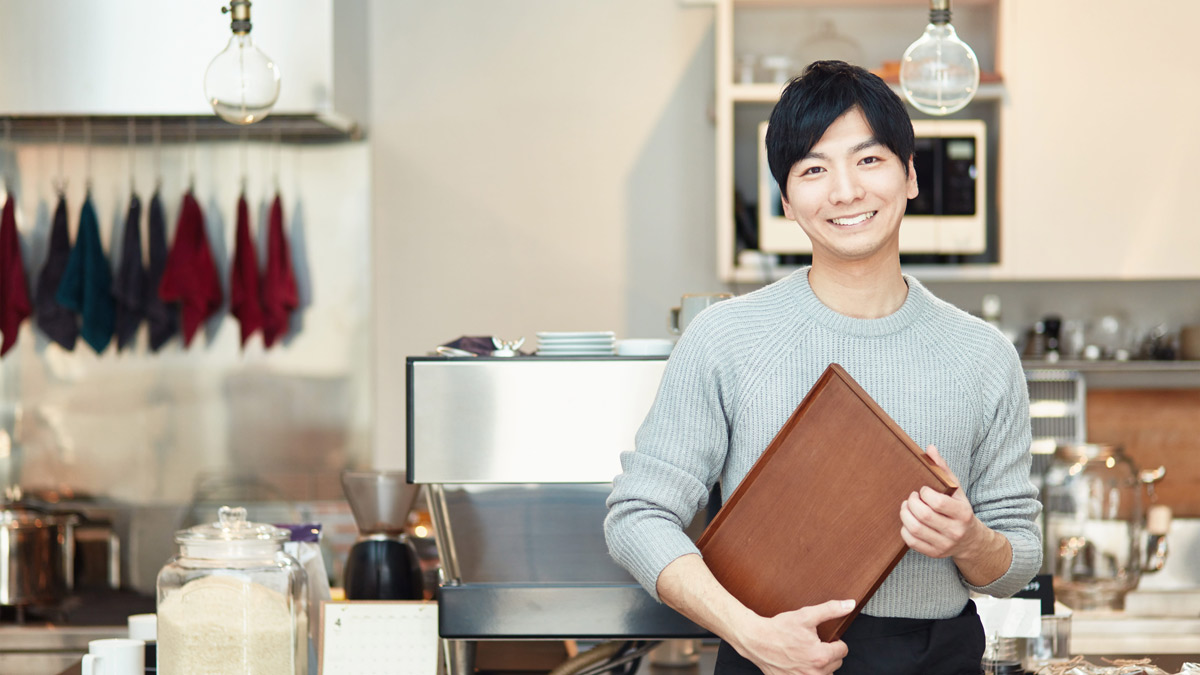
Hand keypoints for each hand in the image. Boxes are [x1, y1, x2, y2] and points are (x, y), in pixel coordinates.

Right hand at [732, 599, 853, 674]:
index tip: (825, 638)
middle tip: (814, 644)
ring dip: (821, 665)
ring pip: (826, 674)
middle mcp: (814, 673)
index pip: (843, 650)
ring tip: (807, 654)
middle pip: (836, 663)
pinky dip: (808, 671)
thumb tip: (849, 604)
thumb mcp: (806, 616)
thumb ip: (830, 610)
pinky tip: (799, 662)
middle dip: (828, 653)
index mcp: (820, 656)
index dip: (835, 641)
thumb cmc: (779, 629)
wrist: (756, 640)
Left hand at [899, 445, 982, 559]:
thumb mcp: (957, 490)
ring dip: (905, 514)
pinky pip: (911, 542)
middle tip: (911, 497)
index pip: (938, 502)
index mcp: (963, 513)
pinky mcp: (934, 553)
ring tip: (907, 506)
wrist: (971, 540)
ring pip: (915, 529)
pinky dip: (904, 529)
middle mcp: (955, 531)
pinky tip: (908, 521)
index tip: (922, 490)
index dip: (924, 494)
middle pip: (924, 516)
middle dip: (911, 502)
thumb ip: (943, 469)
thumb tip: (930, 448)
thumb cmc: (959, 510)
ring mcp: (944, 544)